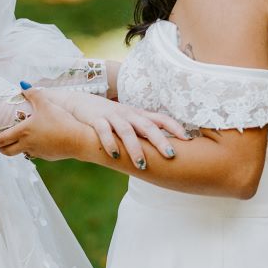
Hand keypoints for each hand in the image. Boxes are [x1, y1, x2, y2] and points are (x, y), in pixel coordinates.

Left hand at [0, 88, 92, 161]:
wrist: (79, 140)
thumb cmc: (60, 121)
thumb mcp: (46, 104)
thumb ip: (34, 94)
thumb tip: (23, 85)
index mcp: (23, 132)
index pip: (1, 140)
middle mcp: (27, 144)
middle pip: (7, 151)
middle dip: (0, 149)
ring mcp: (37, 152)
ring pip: (21, 152)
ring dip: (17, 148)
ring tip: (19, 140)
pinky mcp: (47, 156)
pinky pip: (36, 153)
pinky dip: (33, 148)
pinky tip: (41, 140)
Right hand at [55, 91, 191, 170]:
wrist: (79, 102)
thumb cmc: (109, 116)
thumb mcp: (128, 120)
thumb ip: (143, 131)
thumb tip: (163, 146)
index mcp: (138, 115)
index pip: (160, 118)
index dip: (174, 127)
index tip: (188, 139)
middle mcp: (128, 114)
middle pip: (147, 126)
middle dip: (159, 141)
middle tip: (170, 155)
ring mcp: (112, 116)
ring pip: (126, 131)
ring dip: (135, 148)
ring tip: (142, 165)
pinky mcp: (95, 120)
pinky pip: (103, 131)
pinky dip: (110, 142)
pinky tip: (114, 155)